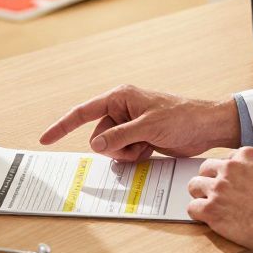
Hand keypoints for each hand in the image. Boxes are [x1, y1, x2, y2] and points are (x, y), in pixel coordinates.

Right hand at [39, 85, 240, 160]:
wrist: (207, 127)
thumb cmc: (182, 117)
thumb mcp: (149, 127)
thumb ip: (120, 136)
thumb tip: (97, 145)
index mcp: (120, 97)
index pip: (83, 112)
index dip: (63, 125)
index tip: (45, 138)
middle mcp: (122, 109)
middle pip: (98, 136)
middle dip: (113, 146)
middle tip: (136, 144)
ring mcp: (130, 125)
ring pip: (110, 148)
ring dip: (126, 153)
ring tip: (146, 146)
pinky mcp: (139, 137)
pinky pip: (124, 153)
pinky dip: (133, 155)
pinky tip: (150, 150)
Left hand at [187, 147, 252, 250]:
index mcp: (248, 156)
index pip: (227, 159)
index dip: (228, 173)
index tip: (232, 184)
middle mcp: (230, 167)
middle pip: (206, 169)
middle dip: (210, 181)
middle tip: (217, 194)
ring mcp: (219, 187)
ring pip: (194, 185)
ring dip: (200, 196)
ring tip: (209, 206)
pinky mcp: (211, 209)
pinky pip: (192, 208)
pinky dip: (198, 214)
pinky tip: (207, 219)